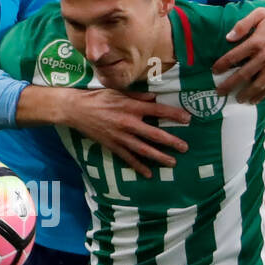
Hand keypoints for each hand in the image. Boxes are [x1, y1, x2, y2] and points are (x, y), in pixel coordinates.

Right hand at [65, 89, 189, 177]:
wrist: (76, 110)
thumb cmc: (98, 97)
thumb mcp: (118, 91)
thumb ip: (138, 96)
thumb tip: (154, 99)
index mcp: (131, 107)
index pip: (157, 111)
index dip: (173, 115)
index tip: (187, 119)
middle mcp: (128, 123)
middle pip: (154, 134)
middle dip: (171, 142)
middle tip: (185, 147)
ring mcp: (120, 137)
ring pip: (144, 150)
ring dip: (159, 157)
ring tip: (172, 163)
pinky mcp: (112, 146)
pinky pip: (128, 158)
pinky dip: (139, 166)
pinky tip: (149, 173)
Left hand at [212, 2, 264, 102]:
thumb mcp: (260, 13)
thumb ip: (242, 25)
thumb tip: (228, 38)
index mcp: (257, 42)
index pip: (233, 57)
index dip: (222, 65)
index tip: (214, 71)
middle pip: (243, 75)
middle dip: (229, 85)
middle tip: (219, 92)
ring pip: (258, 85)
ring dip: (245, 94)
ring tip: (237, 99)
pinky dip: (262, 95)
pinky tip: (254, 99)